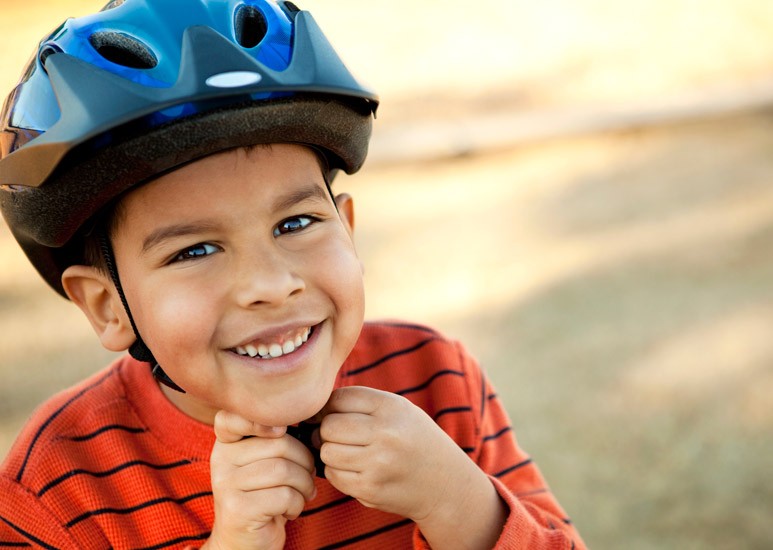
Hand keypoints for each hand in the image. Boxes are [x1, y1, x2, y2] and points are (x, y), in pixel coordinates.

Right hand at [202, 410, 316, 549]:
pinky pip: (283, 495)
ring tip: (302, 494)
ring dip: (304, 485)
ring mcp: (226, 485)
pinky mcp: (237, 509)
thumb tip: (307, 424)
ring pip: (283, 470)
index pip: (233, 417)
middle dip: (305, 462)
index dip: (261, 418)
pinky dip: (297, 504)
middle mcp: (221, 460)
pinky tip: (290, 511)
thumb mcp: (263, 464)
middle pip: (278, 444)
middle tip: (307, 478)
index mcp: (227, 444)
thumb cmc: (264, 497)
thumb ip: (274, 441)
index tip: (281, 431)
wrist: (245, 543)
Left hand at [317, 387, 505, 547]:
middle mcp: (385, 433)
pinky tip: (355, 469)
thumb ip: (361, 403)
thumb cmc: (414, 440)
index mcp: (391, 407)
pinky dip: (337, 472)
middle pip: (329, 426)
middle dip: (326, 431)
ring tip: (348, 452)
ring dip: (331, 452)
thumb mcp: (399, 410)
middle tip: (337, 436)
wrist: (445, 483)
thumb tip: (313, 409)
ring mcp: (377, 463)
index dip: (328, 406)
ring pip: (327, 452)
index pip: (339, 398)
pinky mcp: (369, 489)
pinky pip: (333, 475)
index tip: (331, 414)